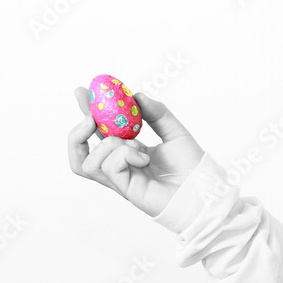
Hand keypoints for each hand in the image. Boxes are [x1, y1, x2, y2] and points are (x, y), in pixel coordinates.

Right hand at [67, 87, 204, 217]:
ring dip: (106, 144)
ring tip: (133, 143)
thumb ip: (157, 113)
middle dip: (77, 132)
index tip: (81, 91)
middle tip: (90, 118)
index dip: (86, 112)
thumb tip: (137, 96)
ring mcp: (121, 180)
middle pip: (80, 154)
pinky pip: (110, 166)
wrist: (205, 190)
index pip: (99, 132)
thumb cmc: (192, 167)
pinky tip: (144, 157)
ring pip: (87, 162)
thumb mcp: (174, 132)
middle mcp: (120, 167)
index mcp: (127, 152)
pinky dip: (124, 154)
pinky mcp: (127, 189)